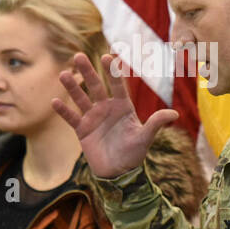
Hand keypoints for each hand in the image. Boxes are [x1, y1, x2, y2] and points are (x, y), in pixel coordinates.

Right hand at [51, 52, 178, 178]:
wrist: (118, 172)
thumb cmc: (134, 154)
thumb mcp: (145, 138)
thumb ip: (156, 124)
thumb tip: (175, 113)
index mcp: (123, 106)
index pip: (118, 85)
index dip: (112, 72)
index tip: (106, 57)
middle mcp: (106, 108)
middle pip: (96, 86)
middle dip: (88, 71)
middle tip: (79, 55)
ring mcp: (93, 118)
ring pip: (81, 98)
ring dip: (72, 87)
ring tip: (64, 74)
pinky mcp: (82, 130)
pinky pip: (71, 118)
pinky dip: (63, 111)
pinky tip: (55, 101)